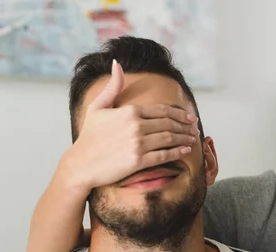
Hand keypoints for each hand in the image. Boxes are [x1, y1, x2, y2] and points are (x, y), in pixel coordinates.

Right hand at [58, 59, 199, 192]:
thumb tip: (117, 64)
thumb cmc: (89, 136)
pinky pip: (164, 155)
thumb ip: (112, 86)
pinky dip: (178, 152)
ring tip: (193, 138)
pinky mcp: (139, 161)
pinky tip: (186, 150)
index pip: (162, 110)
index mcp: (129, 111)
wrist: (81, 163)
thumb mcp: (98, 107)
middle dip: (185, 126)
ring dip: (185, 138)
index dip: (180, 113)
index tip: (190, 116)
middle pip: (169, 124)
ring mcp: (138, 144)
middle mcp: (136, 126)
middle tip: (195, 128)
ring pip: (169, 138)